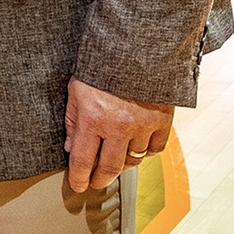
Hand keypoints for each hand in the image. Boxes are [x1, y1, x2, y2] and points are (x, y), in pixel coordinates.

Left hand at [63, 78, 172, 194]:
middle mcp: (118, 126)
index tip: (78, 186)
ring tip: (115, 161)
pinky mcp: (162, 121)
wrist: (137, 48)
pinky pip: (155, 149)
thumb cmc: (102, 67)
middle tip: (95, 183)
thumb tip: (70, 148)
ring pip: (133, 159)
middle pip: (109, 168)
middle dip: (100, 179)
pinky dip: (146, 152)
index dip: (79, 178)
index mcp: (93, 119)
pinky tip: (137, 147)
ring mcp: (142, 125)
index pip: (82, 160)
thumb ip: (72, 121)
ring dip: (122, 164)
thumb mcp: (76, 90)